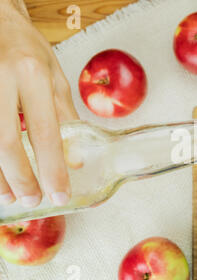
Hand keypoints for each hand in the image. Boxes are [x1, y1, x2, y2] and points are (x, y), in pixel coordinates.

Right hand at [0, 0, 77, 207]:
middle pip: (6, 143)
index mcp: (32, 75)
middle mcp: (2, 81)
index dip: (53, 168)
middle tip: (33, 200)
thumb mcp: (54, 78)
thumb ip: (65, 118)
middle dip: (21, 178)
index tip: (59, 194)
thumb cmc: (26, 49)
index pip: (46, 132)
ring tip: (10, 197)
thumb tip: (76, 159)